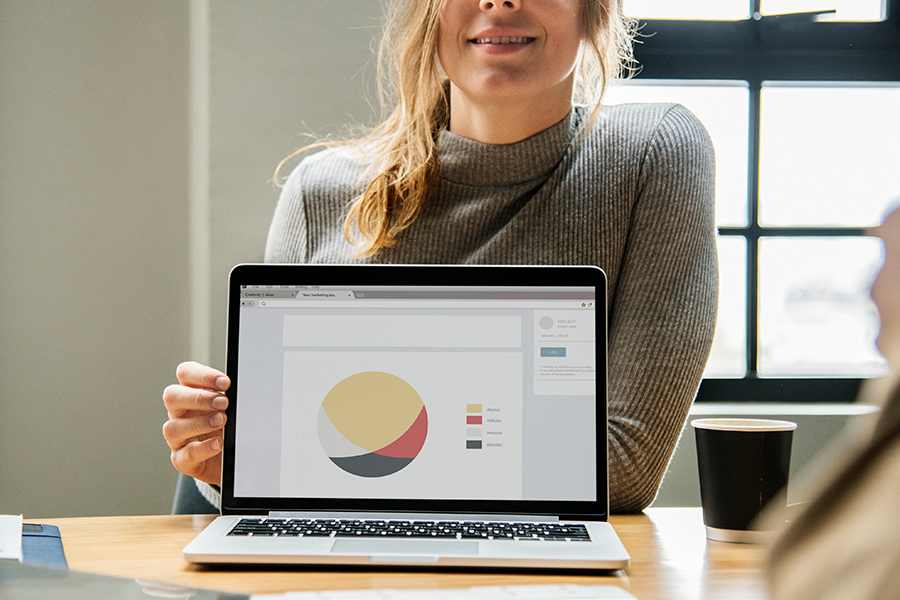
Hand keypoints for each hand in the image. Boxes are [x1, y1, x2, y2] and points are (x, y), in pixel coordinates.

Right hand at [162, 361, 229, 484]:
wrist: (232, 458)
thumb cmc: (230, 426)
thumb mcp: (233, 407)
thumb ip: (233, 396)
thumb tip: (242, 388)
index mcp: (191, 392)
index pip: (185, 373)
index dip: (202, 375)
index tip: (225, 383)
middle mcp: (179, 413)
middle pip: (172, 396)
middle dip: (199, 398)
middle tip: (223, 402)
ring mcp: (178, 437)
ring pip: (173, 427)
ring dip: (200, 423)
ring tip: (222, 421)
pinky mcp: (182, 459)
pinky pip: (185, 454)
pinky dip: (202, 448)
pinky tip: (218, 443)